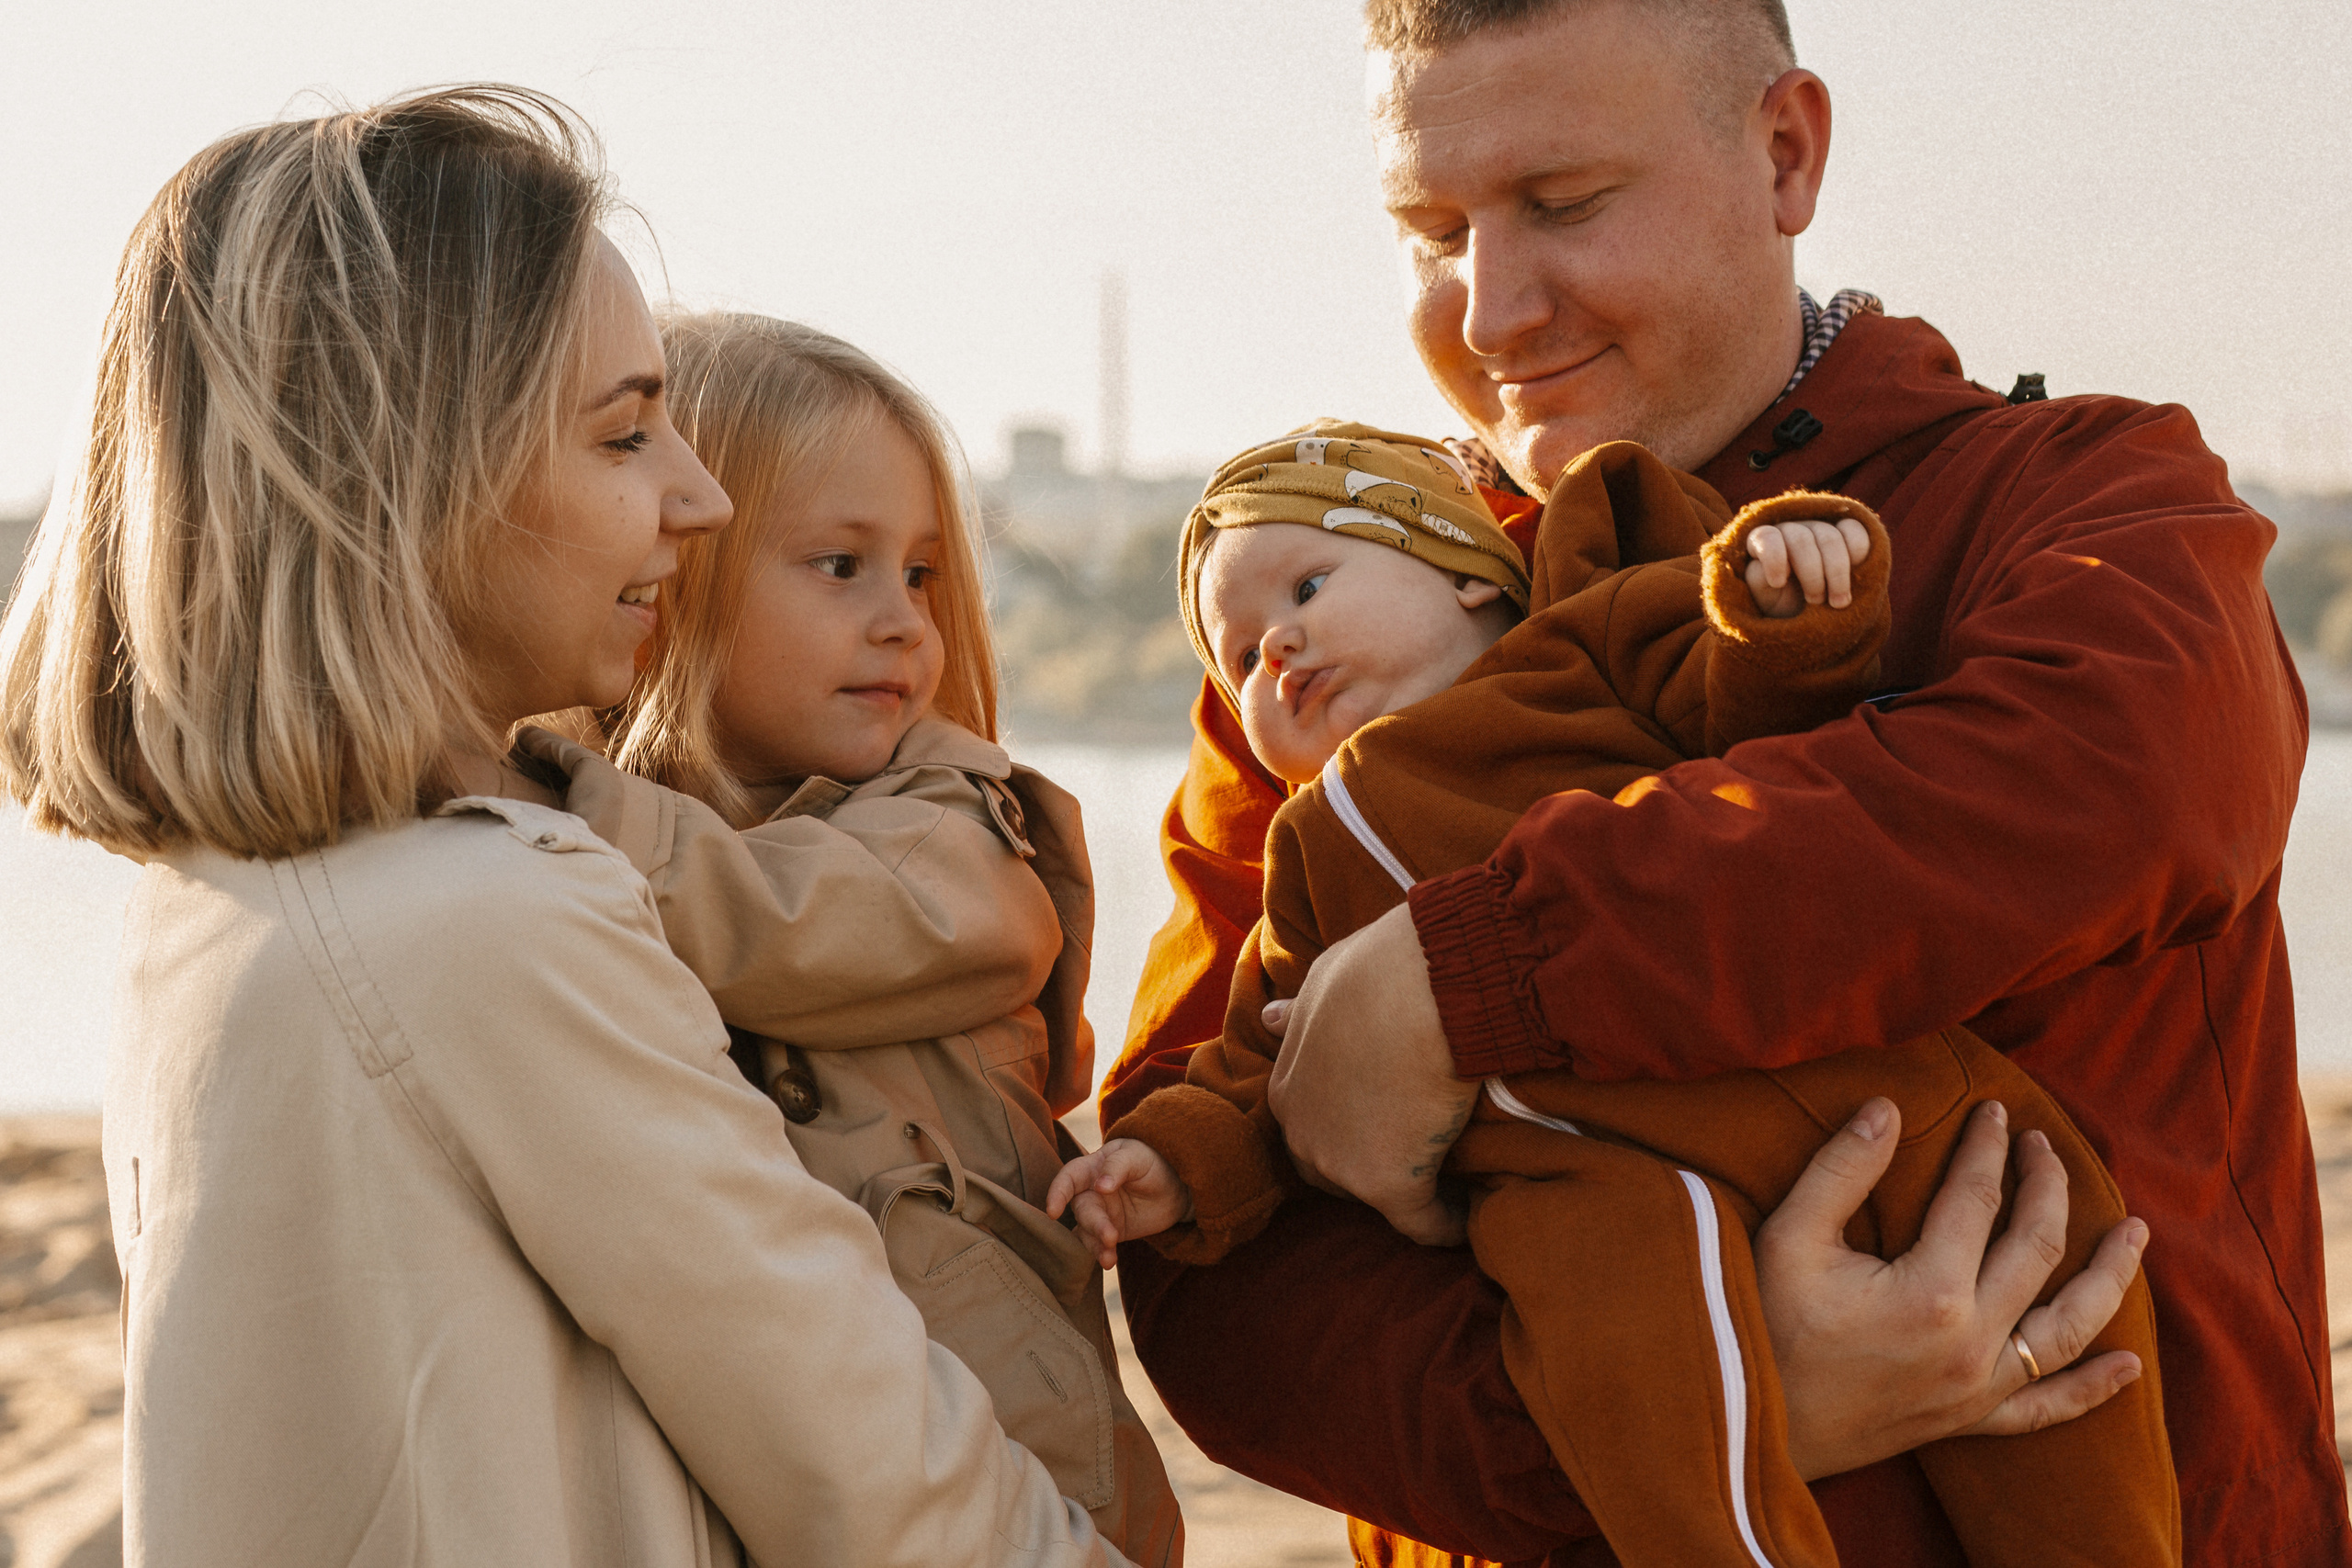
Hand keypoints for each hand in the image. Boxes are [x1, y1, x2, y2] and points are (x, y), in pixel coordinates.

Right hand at [1045, 1139, 1193, 1268]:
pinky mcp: (1111, 1232)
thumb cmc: (1151, 1161)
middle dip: (1093, 1224)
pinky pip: (1100, 1245)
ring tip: (1108, 1257)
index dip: (1057, 1193)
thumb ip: (1117, 1166)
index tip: (1053, 1211)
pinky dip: (1103, 1254)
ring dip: (1095, 1244)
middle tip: (1110, 1236)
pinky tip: (1109, 1261)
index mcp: (1092, 1167)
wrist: (1176, 1185)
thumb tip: (1099, 1186)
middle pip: (1082, 1209)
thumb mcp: (1137, 1155)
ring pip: (1087, 1231)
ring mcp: (1100, 1214)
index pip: (1069, 1178)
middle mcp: (1090, 1192)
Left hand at [1264, 904, 1477, 1246]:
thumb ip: (1298, 1011)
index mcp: (1287, 1088)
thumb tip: (1268, 1017)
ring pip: (1374, 1197)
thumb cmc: (1379, 971)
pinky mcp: (1389, 1186)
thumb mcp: (1322, 982)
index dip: (1348, 1126)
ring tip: (1447, 1186)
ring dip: (1405, 1193)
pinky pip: (1422, 1223)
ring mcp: (1342, 1164)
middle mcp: (1303, 1133)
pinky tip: (1467, 1221)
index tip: (1386, 1120)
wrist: (1421, 988)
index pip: (1311, 1126)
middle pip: (1333, 1170)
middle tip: (1414, 1152)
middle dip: (1366, 1166)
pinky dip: (1446, 1225)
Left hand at [1744, 517, 1872, 618]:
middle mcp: (1789, 529)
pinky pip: (1854, 530)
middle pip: (1803, 541)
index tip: (1778, 584)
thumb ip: (1759, 582)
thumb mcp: (1764, 600)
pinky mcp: (1843, 530)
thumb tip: (1767, 569)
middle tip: (1815, 602)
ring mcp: (1817, 527)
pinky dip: (1858, 552)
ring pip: (1831, 537)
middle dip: (1812, 575)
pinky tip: (1856, 573)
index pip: (1766, 538)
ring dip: (1837, 573)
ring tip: (1837, 602)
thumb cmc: (1780, 605)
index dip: (1774, 558)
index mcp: (1761, 542)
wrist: (1808, 614)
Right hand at [1757, 1096, 2149, 1478]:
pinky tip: (2127, 1366)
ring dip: (2109, 1276)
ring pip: (2068, 1326)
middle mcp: (1974, 1342)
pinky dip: (2091, 1389)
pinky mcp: (1969, 1421)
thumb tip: (1887, 1108)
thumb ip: (1842, 1168)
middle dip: (2047, 1186)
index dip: (1988, 1147)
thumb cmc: (1764, 1323)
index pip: (1978, 1198)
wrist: (1750, 1421)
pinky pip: (2047, 1408)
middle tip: (2044, 1144)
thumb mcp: (1790, 1235)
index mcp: (1933, 1292)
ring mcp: (1979, 1388)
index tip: (1994, 1109)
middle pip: (2036, 1248)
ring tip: (2134, 1232)